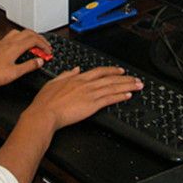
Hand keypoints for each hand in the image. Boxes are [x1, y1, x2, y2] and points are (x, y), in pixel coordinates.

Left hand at [0, 29, 50, 89]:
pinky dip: (21, 38)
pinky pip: (13, 36)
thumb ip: (29, 66)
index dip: (44, 44)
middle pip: (28, 32)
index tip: (48, 51)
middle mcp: (8, 42)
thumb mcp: (14, 73)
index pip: (34, 40)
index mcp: (14, 47)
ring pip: (20, 32)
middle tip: (45, 46)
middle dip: (39, 38)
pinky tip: (20, 46)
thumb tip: (39, 61)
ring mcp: (2, 43)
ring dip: (30, 36)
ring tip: (35, 44)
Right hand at [25, 66, 142, 129]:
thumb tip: (74, 69)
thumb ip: (66, 74)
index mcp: (77, 78)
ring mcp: (90, 94)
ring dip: (127, 86)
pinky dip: (120, 96)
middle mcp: (86, 84)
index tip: (120, 70)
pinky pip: (109, 99)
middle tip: (136, 79)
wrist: (45, 113)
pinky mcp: (92, 104)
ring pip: (113, 87)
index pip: (99, 71)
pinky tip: (128, 96)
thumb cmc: (46, 101)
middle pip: (110, 78)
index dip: (112, 70)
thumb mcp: (54, 82)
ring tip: (137, 86)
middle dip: (125, 78)